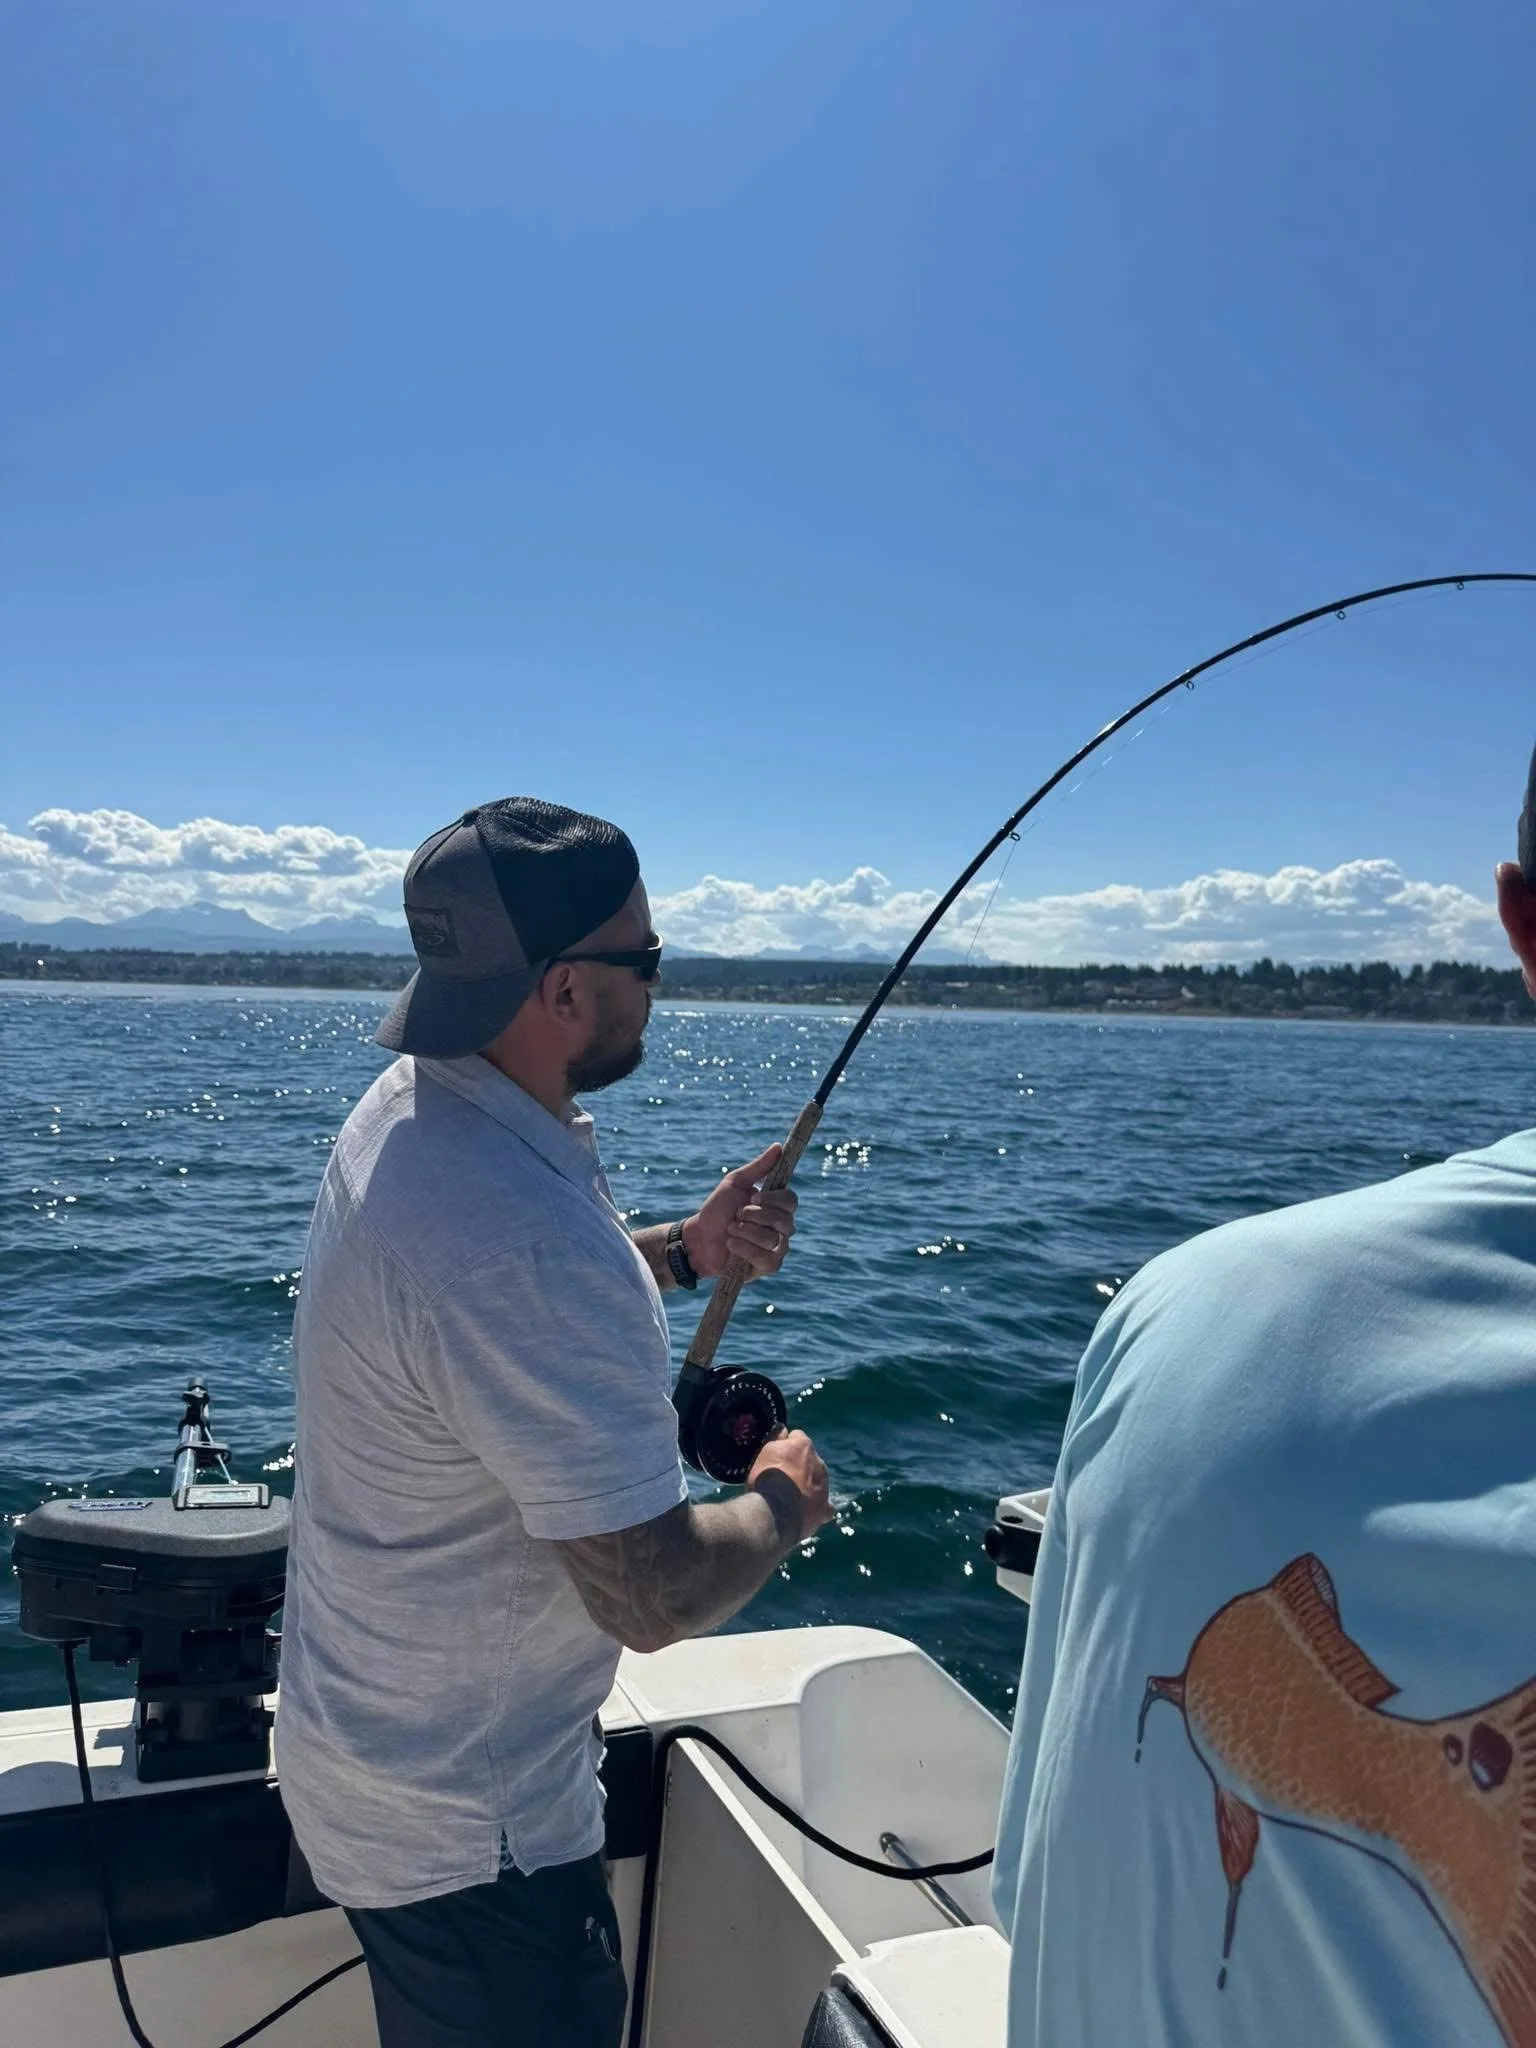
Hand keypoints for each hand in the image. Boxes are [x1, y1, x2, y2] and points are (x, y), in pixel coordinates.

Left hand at [683, 1144, 797, 1281]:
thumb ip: (758, 1168)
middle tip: (736, 1215)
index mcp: (776, 1206)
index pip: (791, 1200)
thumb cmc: (716, 1210)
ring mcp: (777, 1248)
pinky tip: (731, 1245)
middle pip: (785, 1220)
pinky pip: (768, 1259)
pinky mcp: (768, 1266)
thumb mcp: (735, 1184)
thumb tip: (778, 1146)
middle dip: (755, 1217)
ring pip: (774, 1240)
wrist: (698, 1238)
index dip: (774, 1200)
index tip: (753, 1198)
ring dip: (746, 1232)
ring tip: (730, 1230)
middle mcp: (781, 1227)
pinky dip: (746, 1250)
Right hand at [747, 1429, 831, 1540]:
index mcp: (804, 1446)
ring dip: (807, 1485)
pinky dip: (817, 1506)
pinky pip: (825, 1506)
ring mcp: (824, 1486)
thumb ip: (776, 1438)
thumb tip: (783, 1429)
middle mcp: (819, 1462)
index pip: (797, 1437)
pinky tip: (806, 1511)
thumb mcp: (765, 1452)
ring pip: (817, 1481)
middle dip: (799, 1466)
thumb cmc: (766, 1479)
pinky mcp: (825, 1508)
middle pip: (809, 1460)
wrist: (774, 1513)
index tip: (775, 1457)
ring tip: (788, 1498)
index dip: (785, 1446)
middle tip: (781, 1479)